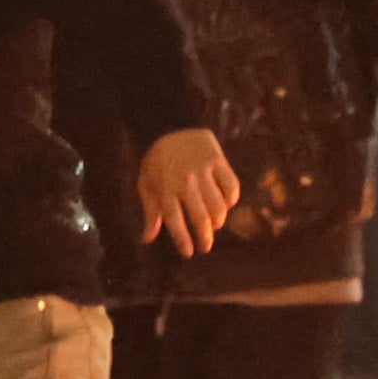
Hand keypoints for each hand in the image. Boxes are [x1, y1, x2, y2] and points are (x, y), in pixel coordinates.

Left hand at [138, 128, 239, 254]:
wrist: (170, 125)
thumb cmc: (156, 161)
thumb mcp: (146, 184)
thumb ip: (150, 212)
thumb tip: (147, 239)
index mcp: (165, 188)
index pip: (175, 220)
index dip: (183, 239)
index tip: (189, 253)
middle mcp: (185, 182)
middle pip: (200, 217)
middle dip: (205, 237)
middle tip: (206, 247)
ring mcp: (203, 170)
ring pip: (218, 206)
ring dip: (218, 221)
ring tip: (215, 225)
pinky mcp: (218, 160)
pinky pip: (231, 186)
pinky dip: (231, 200)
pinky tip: (226, 205)